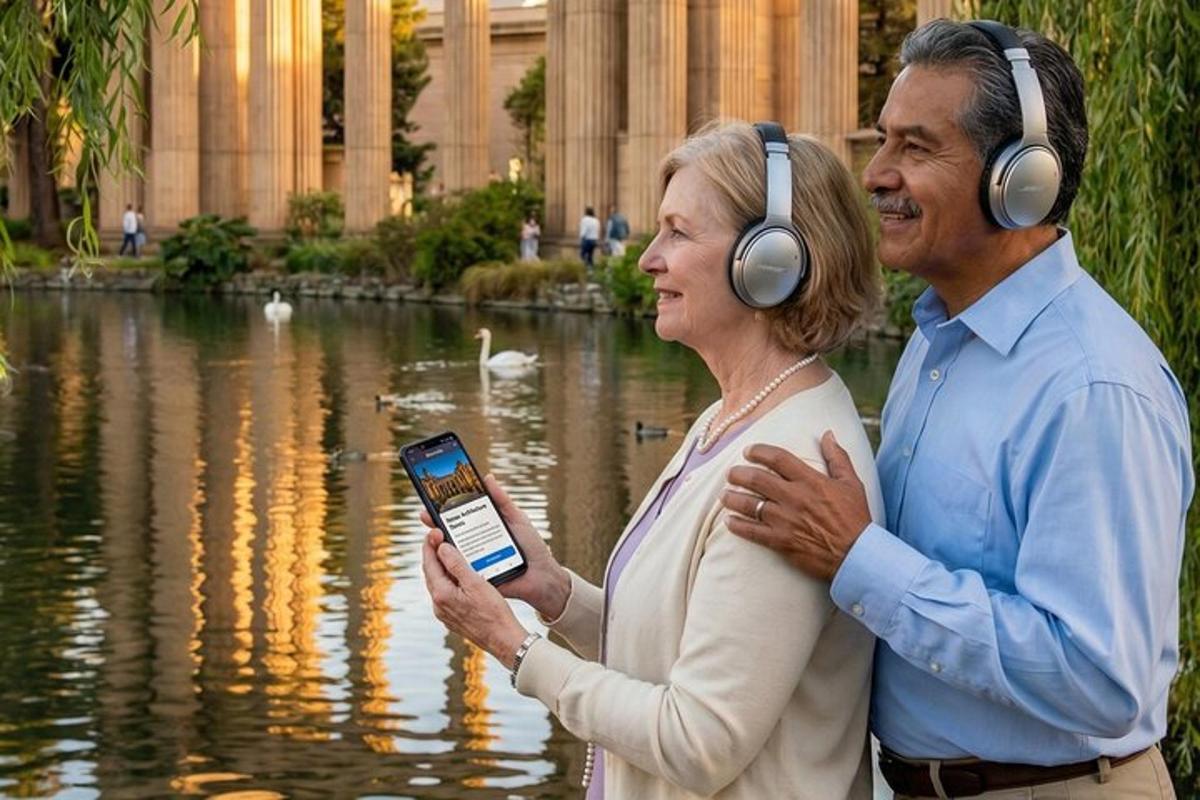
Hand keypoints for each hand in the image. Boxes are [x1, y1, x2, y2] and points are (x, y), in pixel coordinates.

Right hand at [419, 474, 571, 620]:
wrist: (543, 576)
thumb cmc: (532, 546)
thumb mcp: (517, 518)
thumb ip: (502, 500)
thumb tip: (487, 477)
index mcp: (482, 529)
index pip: (458, 518)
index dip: (443, 509)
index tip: (431, 499)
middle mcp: (474, 545)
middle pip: (449, 535)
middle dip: (435, 525)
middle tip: (426, 516)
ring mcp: (474, 562)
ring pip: (451, 554)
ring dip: (439, 545)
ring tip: (433, 535)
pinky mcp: (477, 578)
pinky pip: (461, 572)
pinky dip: (451, 566)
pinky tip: (443, 558)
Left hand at [422, 527, 528, 668]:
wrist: (503, 640)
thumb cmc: (493, 612)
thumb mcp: (476, 583)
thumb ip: (457, 564)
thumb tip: (442, 548)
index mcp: (441, 594)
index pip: (429, 563)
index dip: (430, 544)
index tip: (434, 530)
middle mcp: (438, 605)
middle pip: (431, 572)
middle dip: (434, 553)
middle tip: (440, 536)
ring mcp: (444, 612)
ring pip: (438, 583)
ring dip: (442, 566)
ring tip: (451, 551)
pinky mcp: (453, 617)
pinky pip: (446, 593)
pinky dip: (450, 579)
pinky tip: (460, 573)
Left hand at [720, 431, 871, 581]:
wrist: (856, 556)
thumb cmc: (855, 518)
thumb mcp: (852, 483)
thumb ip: (838, 457)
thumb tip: (828, 434)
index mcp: (811, 481)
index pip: (778, 458)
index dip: (759, 451)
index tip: (747, 451)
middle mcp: (794, 497)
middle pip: (757, 479)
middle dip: (738, 473)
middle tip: (731, 473)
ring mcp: (785, 520)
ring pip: (750, 504)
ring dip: (732, 497)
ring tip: (724, 494)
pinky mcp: (781, 541)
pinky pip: (752, 531)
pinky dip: (737, 525)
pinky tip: (728, 521)